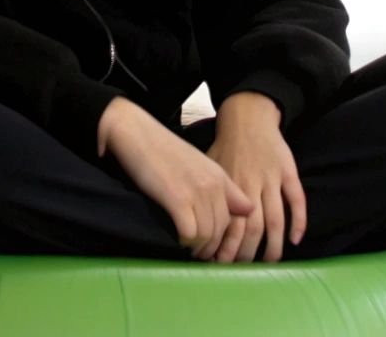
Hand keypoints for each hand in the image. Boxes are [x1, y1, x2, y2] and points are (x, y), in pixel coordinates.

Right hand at [98, 97, 254, 258]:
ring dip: (197, 248)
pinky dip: (184, 242)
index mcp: (221, 177)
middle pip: (222, 230)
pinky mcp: (176, 199)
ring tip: (187, 248)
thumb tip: (248, 209)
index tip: (217, 244)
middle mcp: (213, 185)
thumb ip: (225, 188)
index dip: (229, 234)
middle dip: (212, 246)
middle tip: (198, 253)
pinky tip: (177, 238)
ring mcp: (196, 192)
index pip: (239, 215)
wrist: (137, 134)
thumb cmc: (165, 152)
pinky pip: (190, 234)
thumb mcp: (201, 166)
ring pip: (207, 235)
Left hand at [204, 92, 306, 262]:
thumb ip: (210, 194)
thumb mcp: (210, 167)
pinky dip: (299, 221)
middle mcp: (252, 184)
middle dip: (249, 253)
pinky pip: (297, 199)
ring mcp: (272, 178)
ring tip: (271, 262)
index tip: (223, 264)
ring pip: (276, 219)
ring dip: (274, 244)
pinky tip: (295, 239)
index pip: (231, 226)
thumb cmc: (226, 145)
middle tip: (245, 269)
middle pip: (253, 228)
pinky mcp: (289, 171)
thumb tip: (195, 224)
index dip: (228, 248)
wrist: (248, 117)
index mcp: (231, 186)